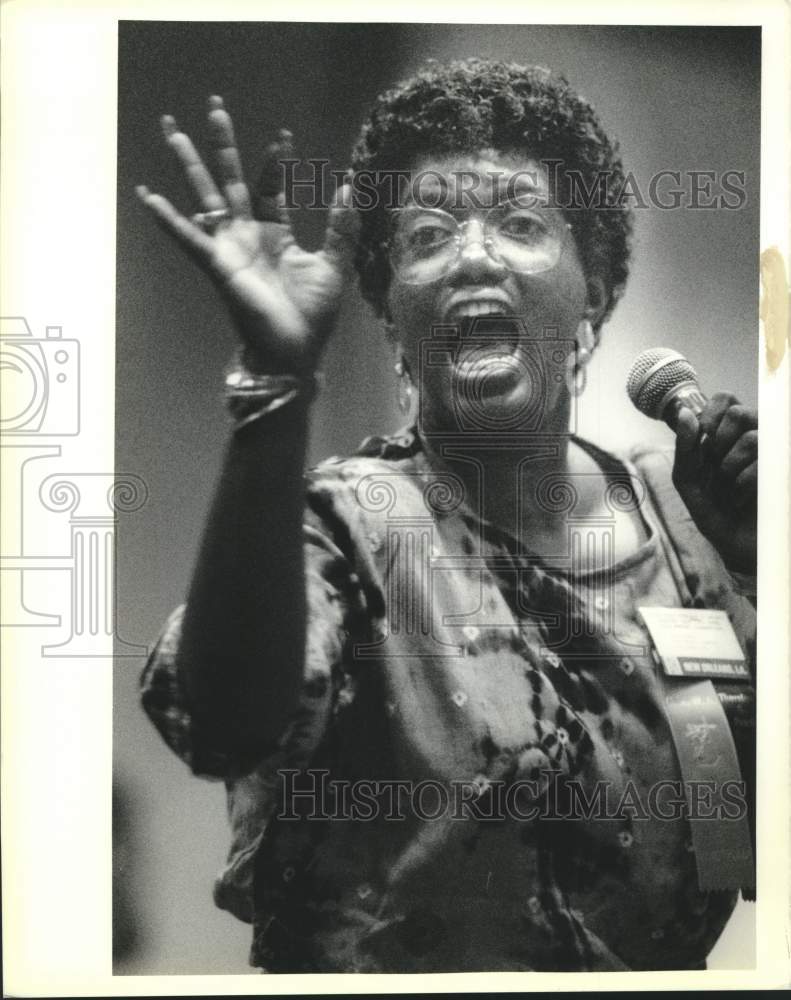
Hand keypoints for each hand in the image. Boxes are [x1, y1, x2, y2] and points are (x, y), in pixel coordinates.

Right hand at [136, 96, 358, 373]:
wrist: (295, 351)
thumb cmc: (312, 316)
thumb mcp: (334, 265)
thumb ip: (339, 227)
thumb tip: (347, 185)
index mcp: (275, 233)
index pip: (269, 187)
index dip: (274, 162)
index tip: (282, 136)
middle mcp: (248, 235)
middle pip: (230, 180)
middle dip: (222, 145)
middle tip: (215, 107)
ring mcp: (229, 248)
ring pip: (205, 196)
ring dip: (189, 164)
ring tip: (172, 129)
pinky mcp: (218, 265)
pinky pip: (188, 238)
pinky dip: (167, 219)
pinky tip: (147, 196)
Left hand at [672, 393, 757, 574]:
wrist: (738, 546)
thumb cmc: (715, 510)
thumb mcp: (688, 480)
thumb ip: (684, 447)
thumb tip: (685, 413)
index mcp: (733, 432)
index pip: (725, 399)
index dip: (710, 415)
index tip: (702, 440)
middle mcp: (758, 435)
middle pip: (739, 413)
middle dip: (717, 445)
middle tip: (715, 470)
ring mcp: (775, 452)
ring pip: (751, 438)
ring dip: (729, 469)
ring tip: (729, 490)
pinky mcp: (782, 470)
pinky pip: (763, 463)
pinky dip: (744, 485)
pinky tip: (743, 500)